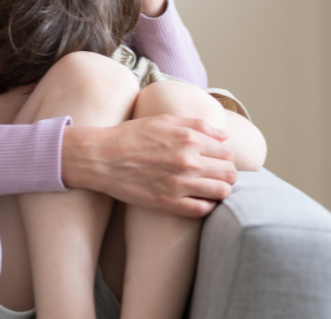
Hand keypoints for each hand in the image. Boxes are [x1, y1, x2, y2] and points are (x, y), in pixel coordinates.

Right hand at [61, 114, 236, 217]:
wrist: (101, 158)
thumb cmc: (130, 136)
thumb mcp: (163, 120)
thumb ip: (197, 124)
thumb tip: (224, 135)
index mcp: (188, 138)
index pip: (226, 152)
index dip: (224, 156)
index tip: (217, 160)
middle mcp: (187, 161)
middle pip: (229, 173)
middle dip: (228, 173)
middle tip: (217, 175)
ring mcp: (179, 184)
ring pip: (222, 192)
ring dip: (221, 190)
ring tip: (210, 188)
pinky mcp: (168, 203)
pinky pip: (203, 210)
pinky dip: (207, 206)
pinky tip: (198, 199)